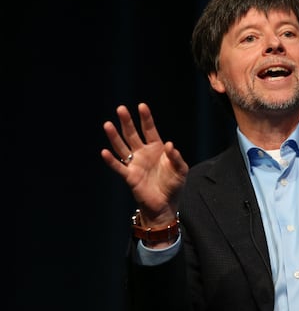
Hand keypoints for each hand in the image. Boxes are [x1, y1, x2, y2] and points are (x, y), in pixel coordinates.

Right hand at [101, 103, 188, 225]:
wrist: (166, 205)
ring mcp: (135, 164)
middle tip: (121, 109)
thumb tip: (169, 144)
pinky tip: (105, 152)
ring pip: (122, 147)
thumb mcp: (181, 170)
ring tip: (108, 124)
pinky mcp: (130, 177)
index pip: (149, 130)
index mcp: (157, 148)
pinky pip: (119, 167)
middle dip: (127, 122)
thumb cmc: (174, 185)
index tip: (141, 106)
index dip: (146, 118)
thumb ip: (176, 157)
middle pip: (132, 134)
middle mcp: (143, 153)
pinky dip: (111, 161)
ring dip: (115, 137)